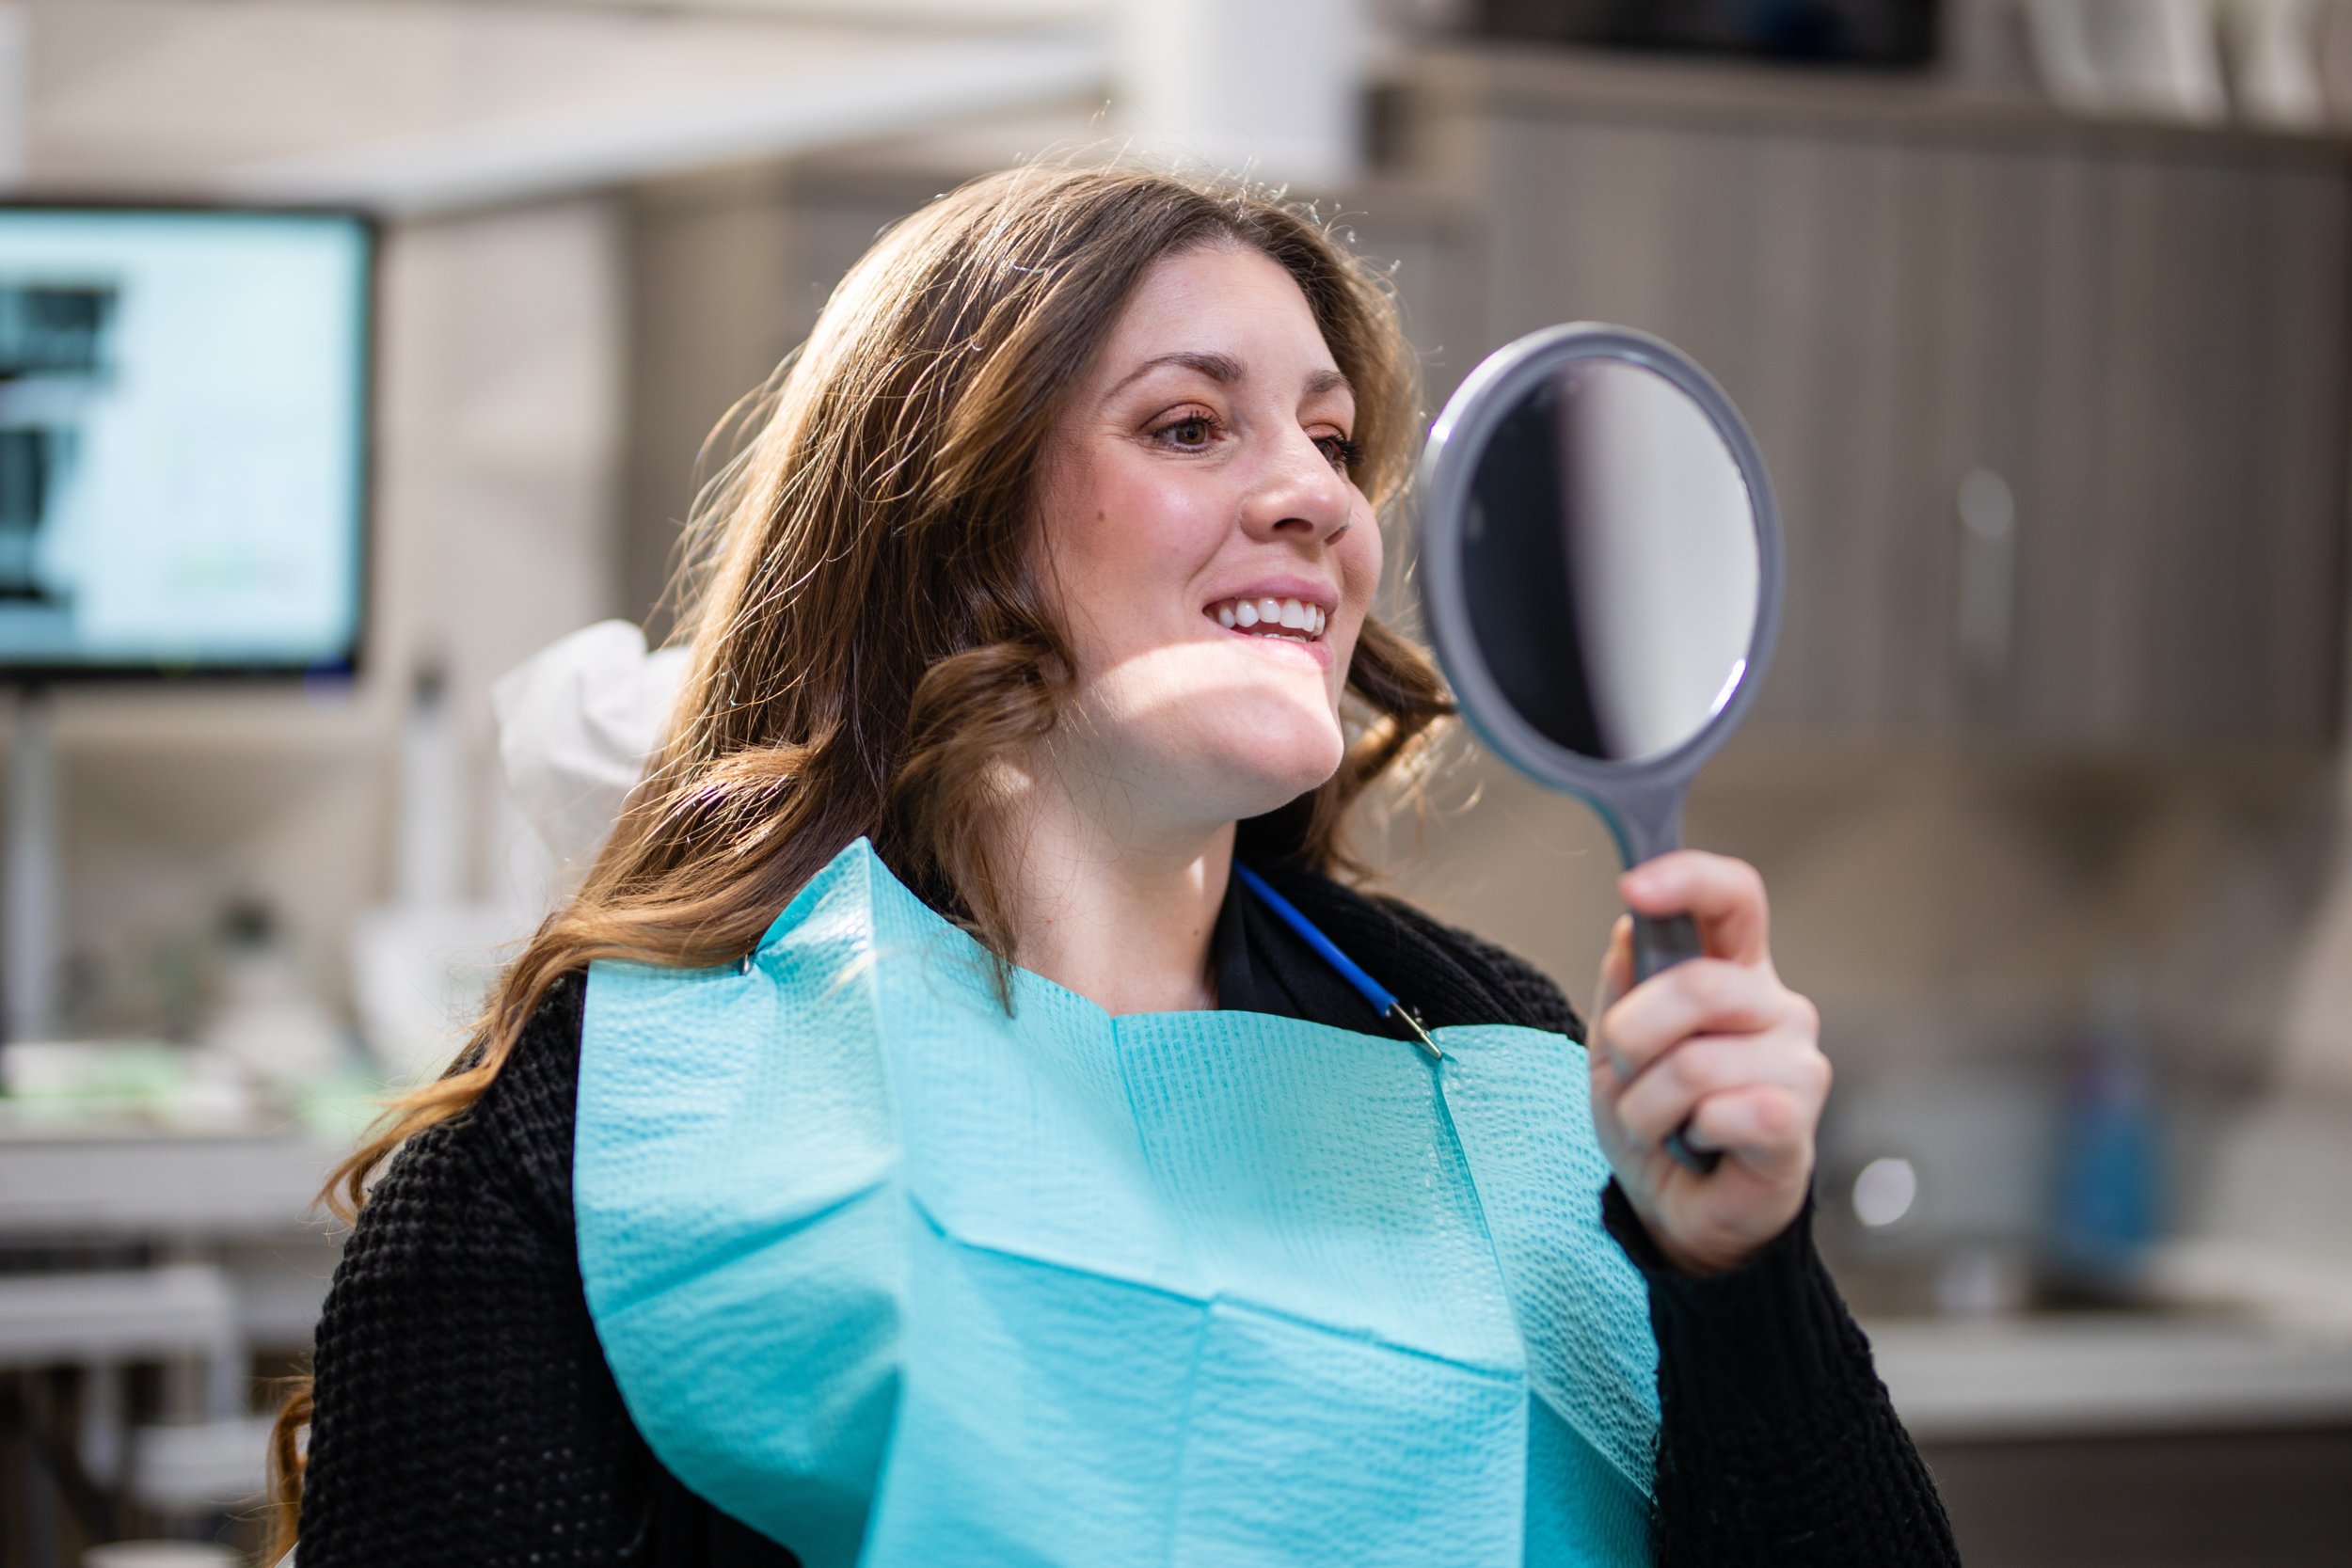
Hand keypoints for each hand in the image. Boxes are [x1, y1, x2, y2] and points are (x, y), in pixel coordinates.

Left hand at [1587, 851, 1826, 1275]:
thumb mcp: (1615, 1044)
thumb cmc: (1655, 1117)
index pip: (1735, 897)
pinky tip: (1702, 1145)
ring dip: (1649, 1104)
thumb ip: (1625, 983)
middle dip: (1634, 1036)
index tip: (1634, 886)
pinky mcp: (1797, 1126)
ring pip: (1698, 1062)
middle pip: (1699, 983)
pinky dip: (1692, 1134)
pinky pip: (1732, 1111)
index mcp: (1732, 971)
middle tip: (1628, 1073)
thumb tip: (1631, 929)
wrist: (1675, 1209)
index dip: (1690, 879)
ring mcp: (1796, 1065)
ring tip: (1661, 1124)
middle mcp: (1775, 1007)